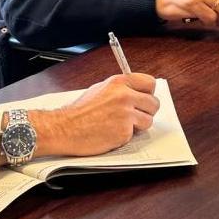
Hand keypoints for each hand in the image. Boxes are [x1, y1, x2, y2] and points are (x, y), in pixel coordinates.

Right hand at [30, 73, 159, 156]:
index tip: (145, 98)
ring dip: (139, 125)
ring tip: (121, 125)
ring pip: (148, 120)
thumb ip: (120, 89)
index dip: (148, 93)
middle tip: (136, 116)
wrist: (65, 128)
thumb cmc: (79, 112)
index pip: (149, 83)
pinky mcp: (124, 131)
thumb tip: (137, 92)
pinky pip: (136, 134)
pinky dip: (127, 136)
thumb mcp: (100, 90)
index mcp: (119, 82)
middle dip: (147, 111)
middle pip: (154, 103)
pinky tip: (112, 133)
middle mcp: (125, 95)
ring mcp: (126, 113)